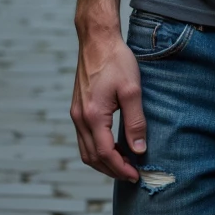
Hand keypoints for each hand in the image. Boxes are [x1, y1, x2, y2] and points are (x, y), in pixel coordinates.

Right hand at [71, 24, 146, 181]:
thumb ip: (135, 122)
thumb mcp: (132, 89)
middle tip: (132, 173)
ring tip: (123, 163)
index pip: (105, 153)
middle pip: (92, 157)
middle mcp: (80, 117)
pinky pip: (83, 138)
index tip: (136, 175)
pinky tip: (112, 145)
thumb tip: (139, 150)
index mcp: (93, 115)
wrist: (97, 38)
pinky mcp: (77, 108)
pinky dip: (96, 149)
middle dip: (112, 169)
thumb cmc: (116, 60)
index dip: (121, 168)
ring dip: (103, 161)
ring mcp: (76, 113)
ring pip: (85, 150)